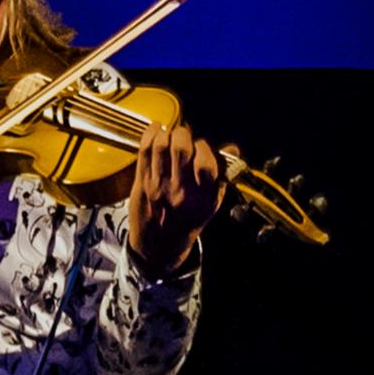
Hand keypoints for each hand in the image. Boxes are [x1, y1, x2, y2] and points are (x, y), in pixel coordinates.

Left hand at [127, 122, 227, 274]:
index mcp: (202, 196)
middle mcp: (180, 190)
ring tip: (170, 135)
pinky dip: (150, 134)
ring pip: (161, 146)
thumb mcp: (212, 203)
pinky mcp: (141, 182)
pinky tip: (156, 130)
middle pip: (181, 148)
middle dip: (184, 134)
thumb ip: (222, 175)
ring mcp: (158, 185)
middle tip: (183, 136)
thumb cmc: (187, 220)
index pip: (206, 162)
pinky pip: (144, 151)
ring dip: (167, 133)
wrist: (159, 244)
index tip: (201, 146)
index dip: (204, 147)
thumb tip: (232, 148)